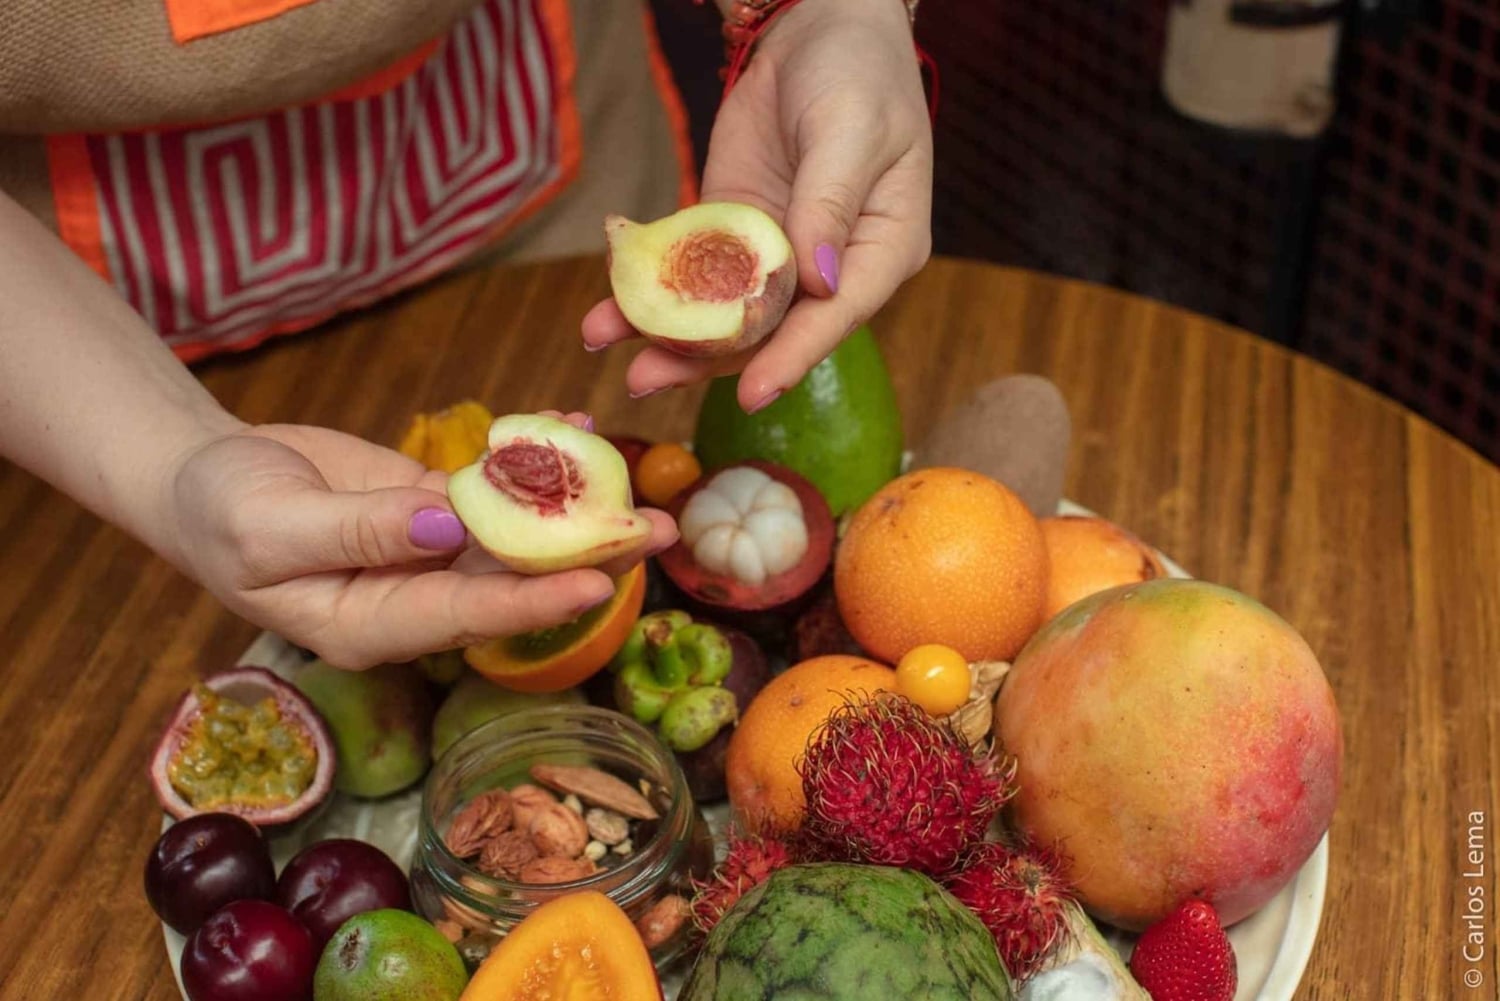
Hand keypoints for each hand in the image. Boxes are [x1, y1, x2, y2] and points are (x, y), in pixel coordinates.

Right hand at [166, 413, 676, 668]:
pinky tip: (579, 429)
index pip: (462, 618)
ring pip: (513, 538)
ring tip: (644, 487)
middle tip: (660, 535)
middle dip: (584, 561)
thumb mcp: (271, 526)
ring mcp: (429, 554)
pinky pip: (493, 490)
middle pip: (509, 585)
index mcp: (368, 626)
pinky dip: (534, 461)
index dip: (531, 602)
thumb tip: (446, 528)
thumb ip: (358, 533)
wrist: (206, 475)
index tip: (595, 583)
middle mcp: (413, 599)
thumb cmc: (219, 512)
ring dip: (577, 512)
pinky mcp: (435, 509)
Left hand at [582, 0, 931, 410]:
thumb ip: (830, 202)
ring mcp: (775, 254)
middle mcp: (827, 268)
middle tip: (644, 379)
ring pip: (722, 311)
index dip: (791, 357)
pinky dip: (651, 287)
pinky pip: (690, 269)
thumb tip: (815, 282)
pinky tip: (607, 307)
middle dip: (706, 357)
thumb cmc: (859, 74)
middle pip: (768, 327)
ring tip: (610, 348)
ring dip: (667, 332)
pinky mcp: (731, 230)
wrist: (820, 26)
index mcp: (880, 251)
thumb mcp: (853, 130)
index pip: (835, 317)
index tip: (751, 393)